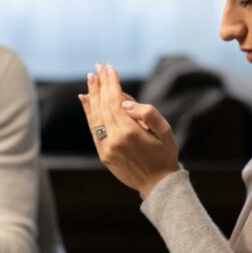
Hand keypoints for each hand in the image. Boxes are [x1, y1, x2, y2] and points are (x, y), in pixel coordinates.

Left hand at [80, 63, 179, 195]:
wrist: (158, 185)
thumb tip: (126, 103)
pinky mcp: (103, 155)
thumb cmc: (165, 154)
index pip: (115, 101)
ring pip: (95, 117)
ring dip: (93, 96)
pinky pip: (93, 129)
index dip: (112, 84)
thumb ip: (148, 113)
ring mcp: (106, 148)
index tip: (110, 69)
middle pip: (103, 106)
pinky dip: (89, 113)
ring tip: (92, 79)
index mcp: (129, 132)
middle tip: (98, 68)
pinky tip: (86, 100)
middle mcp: (114, 140)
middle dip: (101, 85)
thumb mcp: (165, 131)